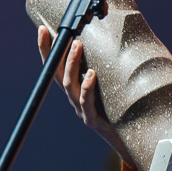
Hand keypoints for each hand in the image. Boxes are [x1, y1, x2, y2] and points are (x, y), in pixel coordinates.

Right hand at [36, 26, 122, 148]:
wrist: (127, 141)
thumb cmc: (120, 111)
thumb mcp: (110, 85)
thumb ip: (108, 66)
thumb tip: (116, 38)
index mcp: (74, 89)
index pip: (55, 66)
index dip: (47, 49)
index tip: (43, 29)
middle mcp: (73, 98)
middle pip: (58, 73)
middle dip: (58, 52)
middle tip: (66, 33)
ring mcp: (81, 109)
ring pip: (70, 85)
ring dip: (72, 63)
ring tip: (78, 45)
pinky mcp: (93, 120)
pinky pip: (86, 103)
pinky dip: (86, 88)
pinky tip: (91, 75)